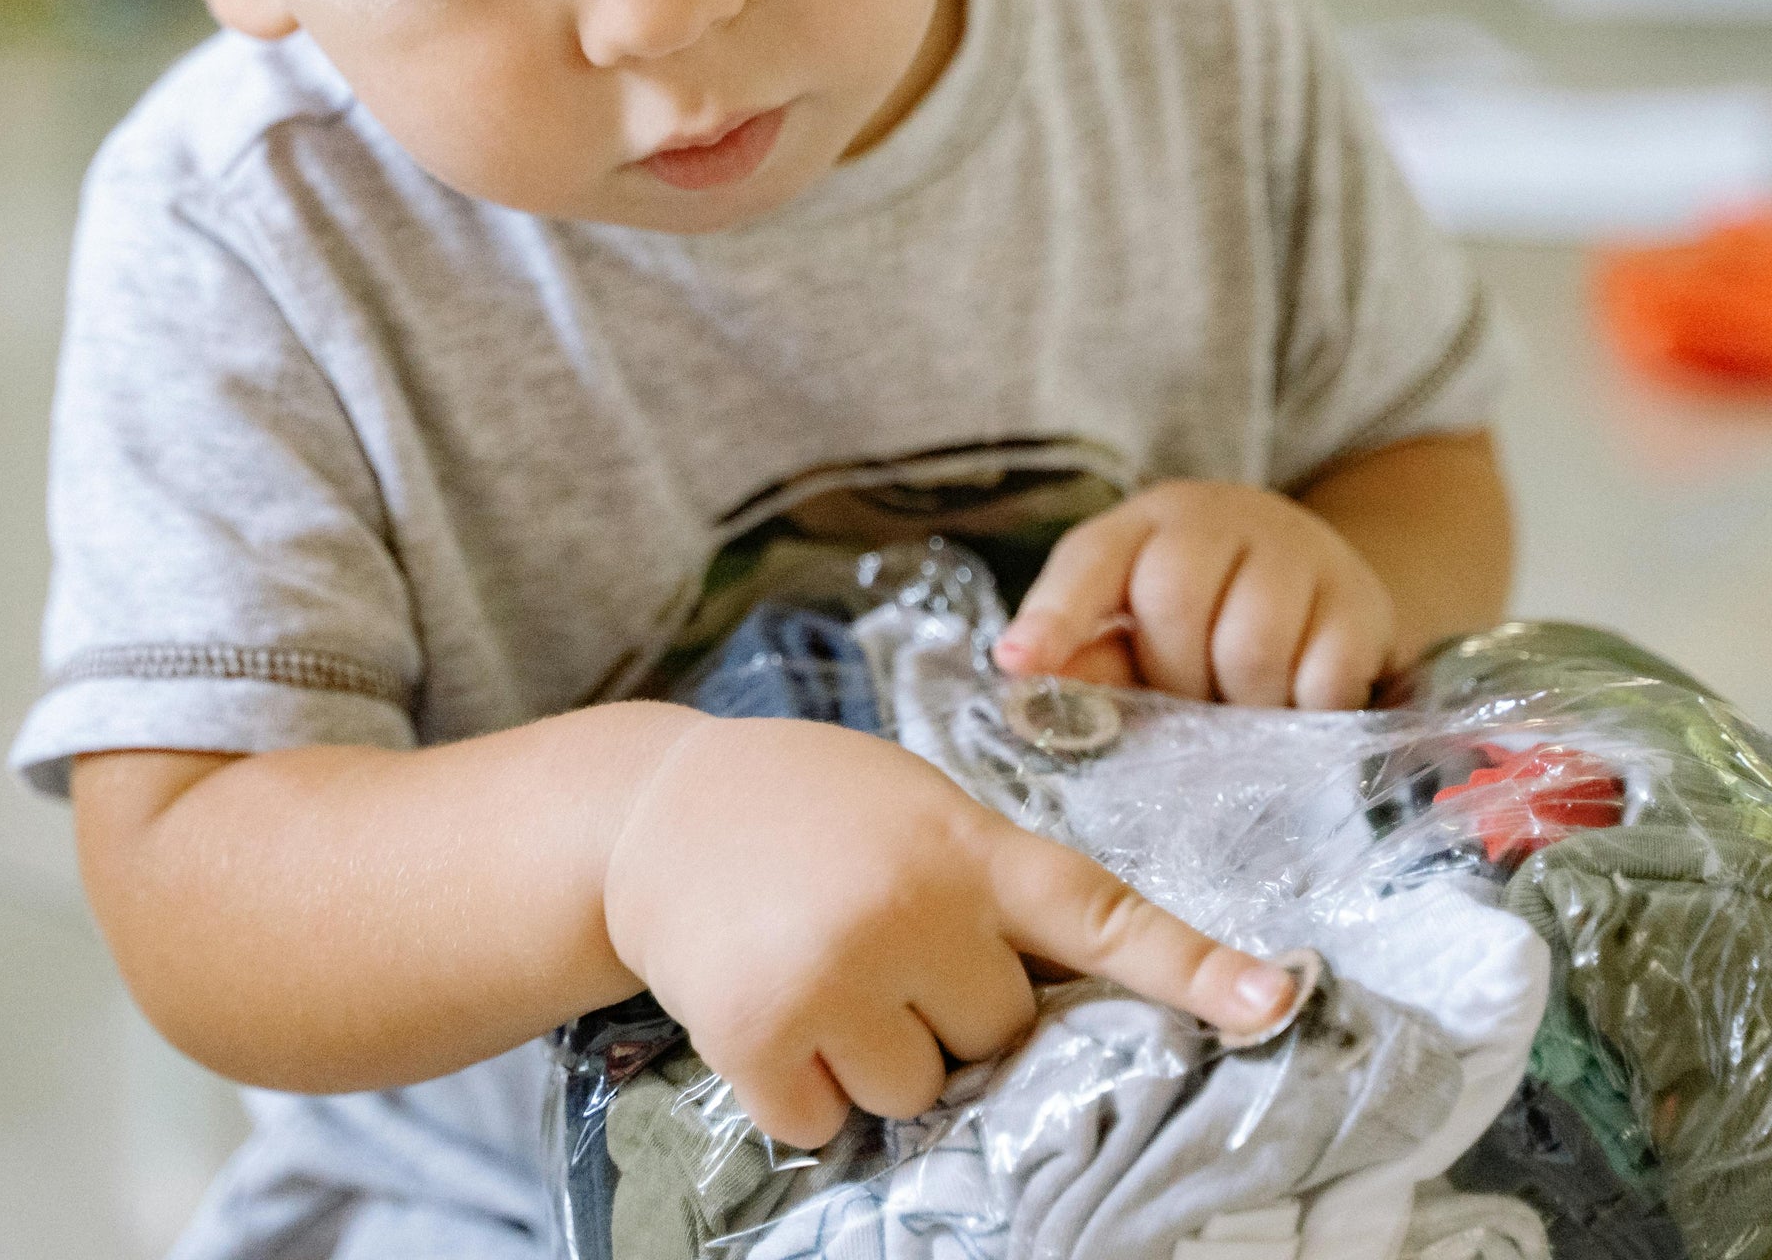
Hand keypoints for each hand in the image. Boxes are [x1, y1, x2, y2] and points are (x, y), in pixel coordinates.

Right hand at [601, 717, 1297, 1147]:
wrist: (651, 808)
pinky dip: (800, 1085)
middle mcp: (911, 906)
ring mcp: (836, 973)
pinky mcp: (760, 1035)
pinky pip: (826, 1123)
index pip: (1098, 911)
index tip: (1275, 1001)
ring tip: (816, 963)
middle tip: (877, 935)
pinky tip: (768, 1002)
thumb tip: (1035, 1007)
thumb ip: (983, 882)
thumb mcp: (911, 803)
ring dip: (873, 1051)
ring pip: (917, 1090)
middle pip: (999, 1033)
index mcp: (963, 842)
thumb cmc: (804, 802)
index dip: (1192, 964)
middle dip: (948, 1006)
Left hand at [994, 481, 1396, 709]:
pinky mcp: (1358, 601)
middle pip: (1174, 603)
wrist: (1321, 573)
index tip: (1017, 663)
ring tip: (1239, 700)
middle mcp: (1217, 520)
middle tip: (1188, 696)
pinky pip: (1320, 678)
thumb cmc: (1205, 606)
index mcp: (1144, 524)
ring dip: (1238, 701)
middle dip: (1173, 675)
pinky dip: (1301, 710)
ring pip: (1251, 646)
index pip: (1090, 560)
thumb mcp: (1137, 618)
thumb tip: (1030, 700)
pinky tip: (1293, 700)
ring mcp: (1295, 552)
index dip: (1052, 615)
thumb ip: (1090, 655)